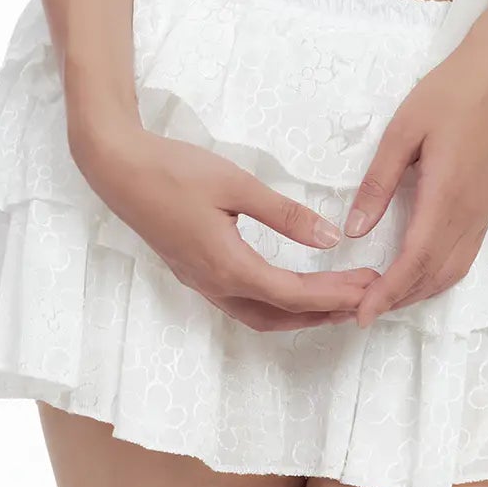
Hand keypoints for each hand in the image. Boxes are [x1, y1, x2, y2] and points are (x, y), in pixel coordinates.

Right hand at [74, 123, 379, 332]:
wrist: (117, 169)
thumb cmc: (174, 171)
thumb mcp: (236, 184)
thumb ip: (284, 214)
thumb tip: (329, 238)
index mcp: (228, 267)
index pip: (294, 295)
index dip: (335, 295)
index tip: (370, 288)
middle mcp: (215, 285)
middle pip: (280, 316)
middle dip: (324, 312)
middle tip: (364, 298)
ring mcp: (201, 282)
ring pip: (259, 315)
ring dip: (299, 313)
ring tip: (335, 300)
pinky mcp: (194, 271)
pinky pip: (243, 302)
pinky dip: (275, 303)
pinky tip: (288, 287)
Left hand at [341, 42, 487, 329]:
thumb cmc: (449, 95)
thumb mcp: (402, 132)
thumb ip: (378, 183)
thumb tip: (354, 230)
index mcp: (446, 197)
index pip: (414, 261)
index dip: (387, 293)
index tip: (360, 316)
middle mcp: (469, 215)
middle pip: (434, 277)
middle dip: (398, 301)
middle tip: (361, 311)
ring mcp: (482, 214)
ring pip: (452, 272)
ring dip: (418, 292)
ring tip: (384, 298)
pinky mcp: (487, 208)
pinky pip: (463, 257)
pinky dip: (437, 276)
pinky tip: (417, 272)